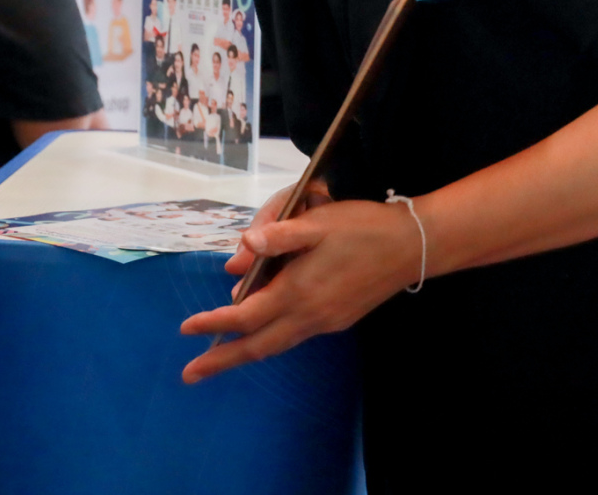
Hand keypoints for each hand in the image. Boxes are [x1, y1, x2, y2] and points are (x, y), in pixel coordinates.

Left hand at [178, 191, 420, 384]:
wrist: (412, 246)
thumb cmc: (362, 228)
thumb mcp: (317, 223)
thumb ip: (279, 235)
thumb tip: (244, 247)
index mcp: (299, 292)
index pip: (246, 316)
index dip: (214, 322)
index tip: (186, 329)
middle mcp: (310, 315)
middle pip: (258, 346)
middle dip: (222, 360)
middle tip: (190, 374)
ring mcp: (326, 321)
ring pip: (277, 343)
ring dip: (245, 352)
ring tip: (217, 357)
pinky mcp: (338, 318)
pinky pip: (294, 335)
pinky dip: (269, 338)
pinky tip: (259, 330)